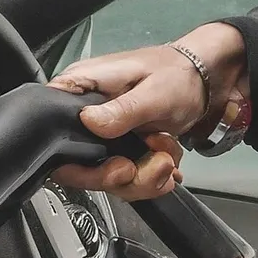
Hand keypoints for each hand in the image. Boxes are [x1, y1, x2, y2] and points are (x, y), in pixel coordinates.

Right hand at [50, 22, 248, 199]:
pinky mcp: (113, 153)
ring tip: (166, 156)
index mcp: (82, 90)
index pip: (53, 131)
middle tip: (148, 165)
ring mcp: (98, 139)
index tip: (117, 166)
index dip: (74, 160)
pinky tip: (164, 162)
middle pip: (76, 169)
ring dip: (142, 178)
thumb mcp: (154, 91)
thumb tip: (88, 120)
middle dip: (117, 177)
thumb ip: (122, 109)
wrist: (203, 83)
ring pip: (104, 181)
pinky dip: (148, 179)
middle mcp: (83, 117)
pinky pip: (122, 182)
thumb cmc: (178, 74)